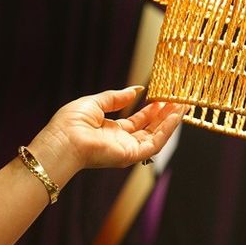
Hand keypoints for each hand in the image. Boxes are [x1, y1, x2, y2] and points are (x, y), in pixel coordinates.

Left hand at [27, 86, 184, 185]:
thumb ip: (116, 98)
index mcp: (110, 131)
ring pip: (156, 136)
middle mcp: (121, 142)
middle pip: (149, 128)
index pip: (136, 121)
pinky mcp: (131, 155)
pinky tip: (176, 115)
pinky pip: (155, 142)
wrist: (63, 140)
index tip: (162, 98)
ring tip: (182, 105)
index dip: (150, 110)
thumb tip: (135, 90)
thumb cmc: (71, 123)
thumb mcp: (95, 103)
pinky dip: (167, 129)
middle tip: (177, 100)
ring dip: (170, 121)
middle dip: (164, 114)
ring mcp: (127, 150)